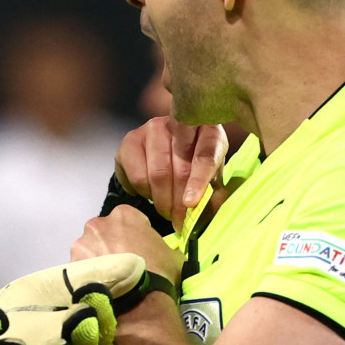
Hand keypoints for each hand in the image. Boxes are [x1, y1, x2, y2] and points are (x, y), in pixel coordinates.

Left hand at [74, 206, 184, 289]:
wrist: (139, 300)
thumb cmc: (159, 272)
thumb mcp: (173, 255)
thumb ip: (163, 247)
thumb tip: (162, 253)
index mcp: (124, 215)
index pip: (128, 221)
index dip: (134, 236)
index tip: (137, 251)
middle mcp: (99, 223)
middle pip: (105, 232)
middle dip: (111, 245)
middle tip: (121, 264)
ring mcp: (83, 242)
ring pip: (90, 249)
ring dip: (98, 259)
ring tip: (110, 278)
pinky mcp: (73, 262)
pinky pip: (82, 266)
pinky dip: (88, 274)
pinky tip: (99, 285)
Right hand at [115, 117, 226, 231]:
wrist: (165, 149)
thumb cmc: (194, 164)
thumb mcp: (211, 176)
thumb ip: (213, 193)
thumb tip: (203, 213)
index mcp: (208, 130)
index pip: (205, 156)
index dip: (198, 182)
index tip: (191, 204)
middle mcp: (179, 122)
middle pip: (180, 168)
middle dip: (179, 202)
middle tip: (179, 221)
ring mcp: (153, 128)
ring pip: (157, 174)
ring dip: (162, 201)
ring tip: (166, 210)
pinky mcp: (131, 139)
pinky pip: (137, 176)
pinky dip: (143, 192)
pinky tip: (150, 192)